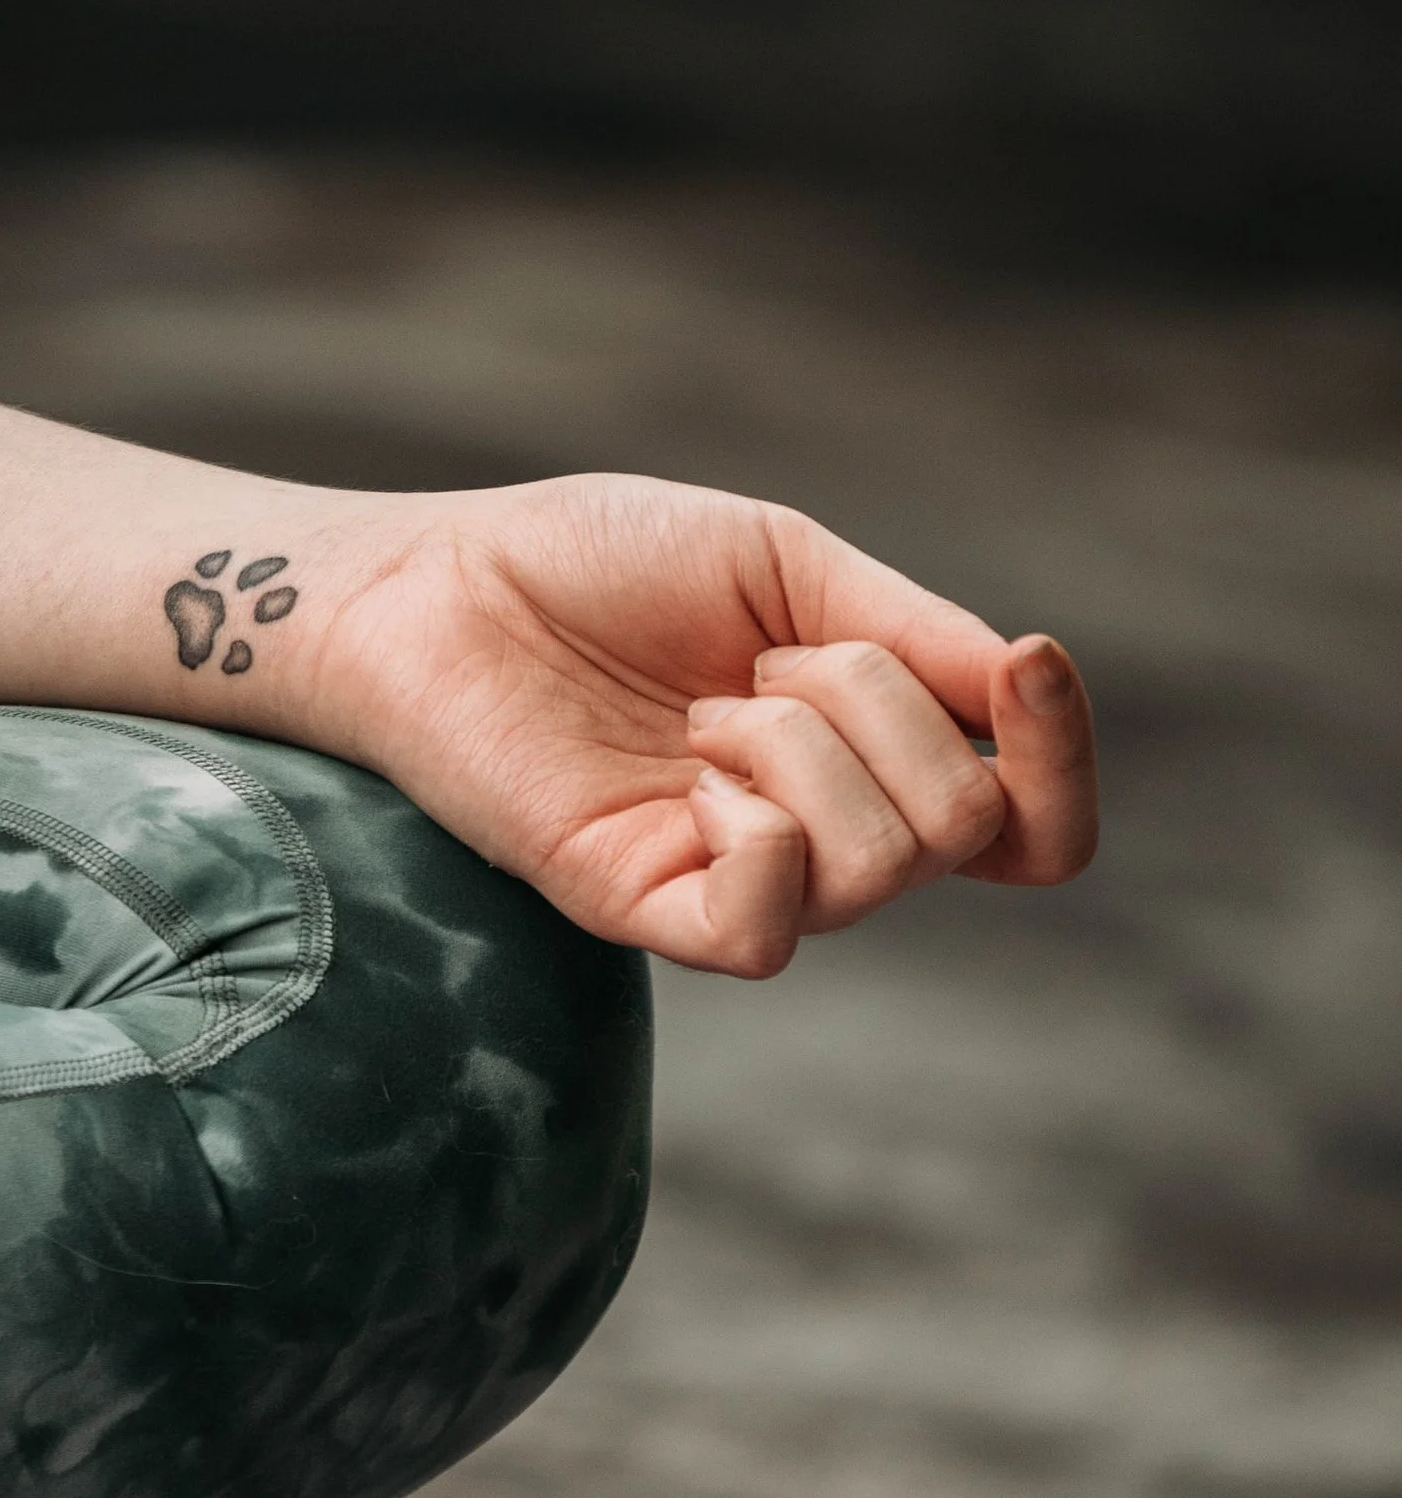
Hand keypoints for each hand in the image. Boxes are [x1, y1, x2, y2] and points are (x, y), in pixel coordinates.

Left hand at [319, 475, 1095, 977]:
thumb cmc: (596, 564)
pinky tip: (692, 778)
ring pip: (881, 862)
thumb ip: (910, 633)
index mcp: (870, 757)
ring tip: (696, 712)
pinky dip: (762, 836)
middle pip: (966, 825)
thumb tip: (1025, 677)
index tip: (1024, 664)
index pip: (1032, 826)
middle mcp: (822, 836)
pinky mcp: (647, 911)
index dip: (1062, 762)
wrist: (437, 583)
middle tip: (752, 665)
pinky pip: (770, 933)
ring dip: (801, 744)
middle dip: (881, 705)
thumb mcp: (784, 564)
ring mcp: (737, 882)